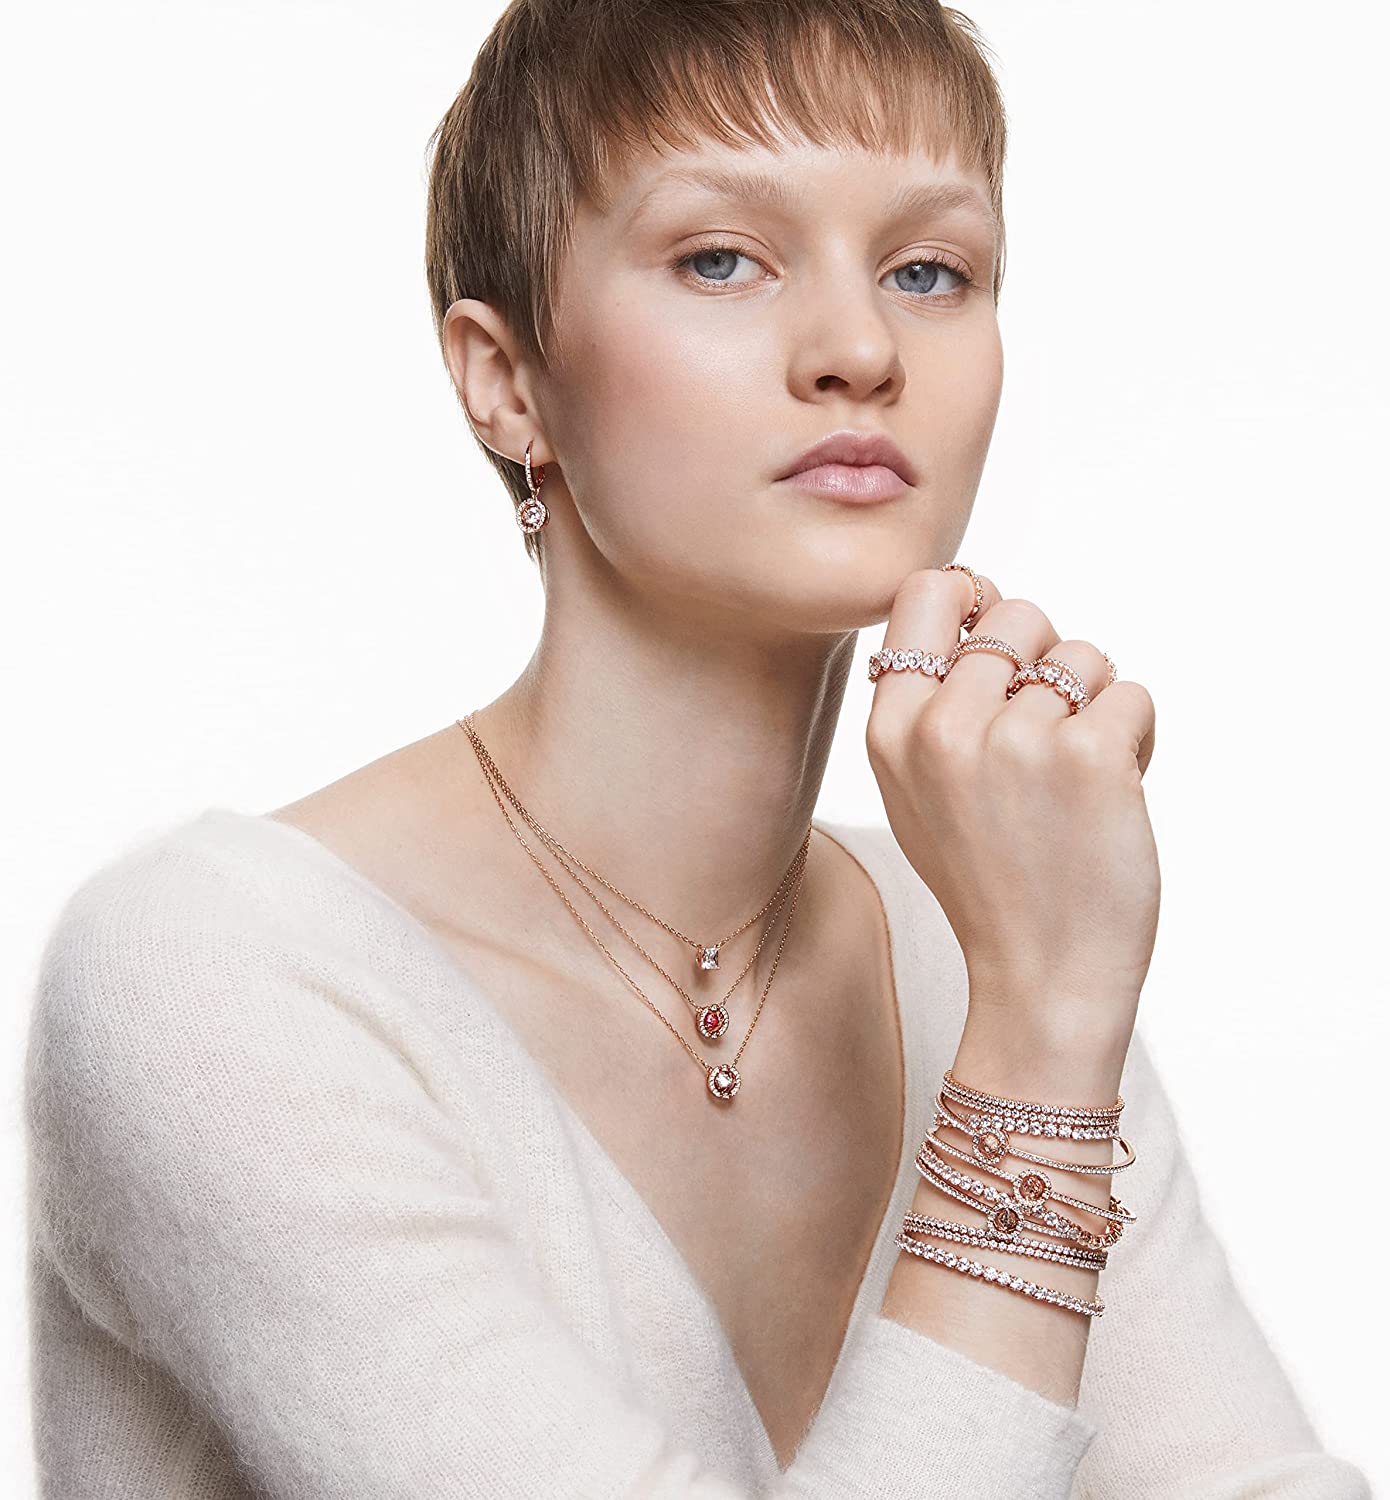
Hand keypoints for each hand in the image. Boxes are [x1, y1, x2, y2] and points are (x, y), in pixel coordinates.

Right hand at [865, 568, 1158, 1048]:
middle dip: (1046, 661)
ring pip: (1082, 655)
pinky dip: (1137, 736)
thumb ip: (930, 698)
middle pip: (1017, 613)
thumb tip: (976, 590)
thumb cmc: (985, 880)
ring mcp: (1016, 740)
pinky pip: (1130, 694)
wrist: (1039, 980)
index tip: (998, 650)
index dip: (973, 604)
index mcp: (890, 731)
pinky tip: (1113, 791)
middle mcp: (943, 726)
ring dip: (1094, 707)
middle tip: (1046, 734)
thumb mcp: (915, 789)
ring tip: (1075, 778)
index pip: (927, 591)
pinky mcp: (1089, 757)